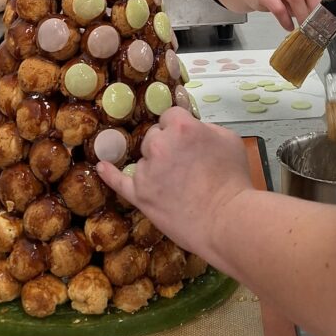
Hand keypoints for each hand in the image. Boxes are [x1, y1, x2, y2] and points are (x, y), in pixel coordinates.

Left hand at [96, 107, 253, 254]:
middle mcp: (159, 144)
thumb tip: (193, 128)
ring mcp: (145, 170)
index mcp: (181, 126)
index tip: (187, 140)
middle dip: (166, 146)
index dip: (179, 128)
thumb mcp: (228, 139)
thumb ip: (205, 128)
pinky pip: (118, 181)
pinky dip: (109, 174)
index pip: (170, 116)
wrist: (226, 220)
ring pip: (143, 158)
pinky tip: (102, 167)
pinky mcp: (138, 194)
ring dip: (155, 165)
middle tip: (186, 165)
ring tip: (176, 184)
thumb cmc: (233, 179)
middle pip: (154, 136)